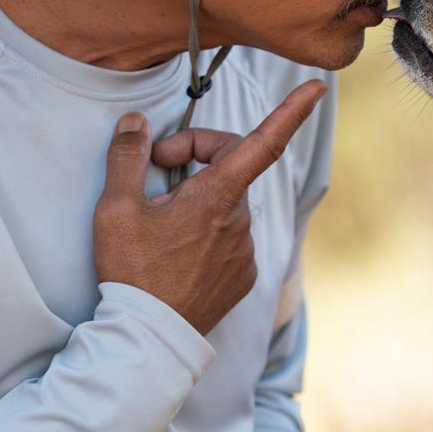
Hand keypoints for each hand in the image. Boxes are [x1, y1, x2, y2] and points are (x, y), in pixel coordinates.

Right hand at [94, 80, 326, 334]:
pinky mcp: (244, 276)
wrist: (148, 343)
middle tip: (156, 166)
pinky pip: (231, 236)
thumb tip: (136, 123)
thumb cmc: (132, 273)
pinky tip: (177, 250)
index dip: (291, 111)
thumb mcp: (115, 209)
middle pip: (232, 165)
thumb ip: (126, 157)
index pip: (263, 142)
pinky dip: (208, 229)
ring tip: (160, 219)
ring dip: (200, 196)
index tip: (317, 88)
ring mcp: (246, 251)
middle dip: (198, 154)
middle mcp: (241, 221)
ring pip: (228, 202)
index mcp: (217, 197)